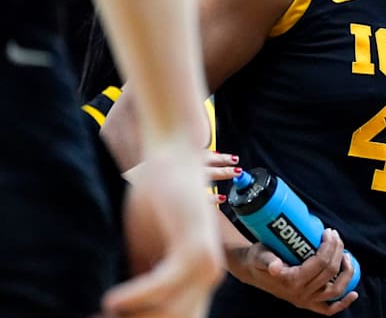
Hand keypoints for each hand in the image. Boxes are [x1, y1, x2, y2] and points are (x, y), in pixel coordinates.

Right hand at [101, 142, 224, 317]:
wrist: (174, 160)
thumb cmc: (158, 199)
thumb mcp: (145, 248)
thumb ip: (141, 279)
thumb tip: (119, 313)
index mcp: (198, 277)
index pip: (171, 315)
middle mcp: (208, 276)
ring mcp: (206, 265)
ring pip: (167, 311)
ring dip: (132, 314)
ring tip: (101, 313)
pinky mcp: (195, 252)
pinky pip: (163, 286)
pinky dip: (136, 295)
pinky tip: (110, 300)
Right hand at [237, 230, 358, 314]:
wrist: (252, 271)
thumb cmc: (258, 258)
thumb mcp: (260, 255)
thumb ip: (267, 260)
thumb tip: (275, 266)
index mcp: (291, 281)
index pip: (320, 263)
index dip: (329, 247)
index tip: (329, 232)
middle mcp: (300, 294)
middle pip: (329, 272)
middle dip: (337, 251)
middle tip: (336, 237)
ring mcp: (305, 300)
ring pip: (334, 290)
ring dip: (346, 273)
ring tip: (347, 256)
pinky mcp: (308, 304)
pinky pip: (329, 309)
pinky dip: (343, 303)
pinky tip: (354, 293)